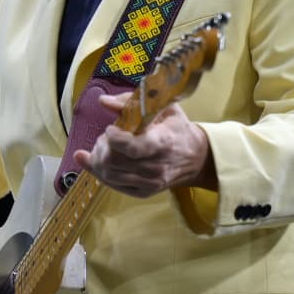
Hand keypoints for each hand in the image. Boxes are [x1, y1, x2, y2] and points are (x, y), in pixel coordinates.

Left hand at [73, 92, 215, 196]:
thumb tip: (102, 101)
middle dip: (102, 146)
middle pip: (114, 161)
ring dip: (98, 159)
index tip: (110, 128)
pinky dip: (100, 172)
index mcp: (162, 142)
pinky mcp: (144, 192)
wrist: (196, 158)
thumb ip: (131, 102)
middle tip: (105, 137)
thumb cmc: (177, 128)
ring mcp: (150, 182)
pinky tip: (97, 160)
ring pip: (110, 175)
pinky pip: (113, 185)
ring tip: (102, 147)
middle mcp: (156, 166)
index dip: (113, 138)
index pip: (131, 147)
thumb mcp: (163, 107)